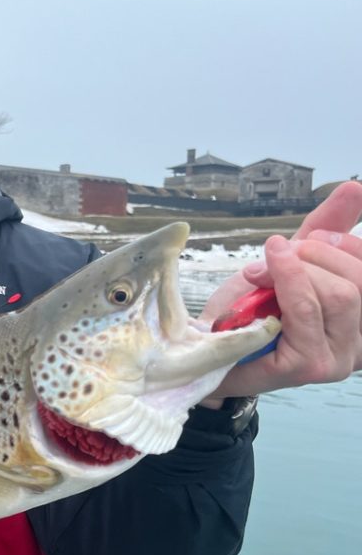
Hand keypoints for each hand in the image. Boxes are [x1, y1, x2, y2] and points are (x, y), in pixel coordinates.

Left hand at [201, 181, 361, 401]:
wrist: (209, 347)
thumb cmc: (252, 309)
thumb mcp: (292, 261)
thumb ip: (327, 226)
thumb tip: (354, 187)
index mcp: (361, 318)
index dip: (343, 243)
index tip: (306, 238)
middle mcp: (359, 345)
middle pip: (357, 281)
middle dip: (312, 255)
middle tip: (276, 254)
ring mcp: (337, 360)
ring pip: (338, 294)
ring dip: (294, 270)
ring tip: (262, 272)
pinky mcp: (307, 367)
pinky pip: (305, 310)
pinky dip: (284, 281)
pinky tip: (259, 277)